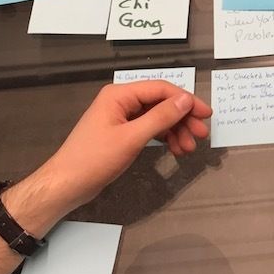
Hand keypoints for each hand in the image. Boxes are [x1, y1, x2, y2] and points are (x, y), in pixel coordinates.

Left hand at [21, 82, 212, 227]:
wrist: (67, 184)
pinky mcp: (121, 133)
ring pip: (157, 118)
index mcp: (119, 95)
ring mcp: (121, 117)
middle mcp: (121, 101)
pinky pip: (148, 129)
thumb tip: (186, 99)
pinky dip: (163, 138)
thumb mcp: (132, 138)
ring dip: (175, 131)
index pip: (161, 89)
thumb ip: (160, 117)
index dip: (186, 100)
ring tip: (189, 148)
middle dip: (183, 118)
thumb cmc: (95, 159)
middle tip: (201, 135)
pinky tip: (175, 149)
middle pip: (160, 103)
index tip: (206, 115)